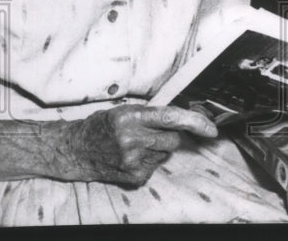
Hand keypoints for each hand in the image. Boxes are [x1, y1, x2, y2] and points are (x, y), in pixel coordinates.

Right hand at [57, 105, 216, 185]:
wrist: (76, 149)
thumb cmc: (103, 126)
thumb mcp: (124, 110)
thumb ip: (152, 113)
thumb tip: (185, 116)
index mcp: (131, 116)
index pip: (171, 117)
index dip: (195, 122)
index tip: (211, 129)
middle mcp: (133, 138)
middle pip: (173, 140)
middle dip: (168, 136)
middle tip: (149, 133)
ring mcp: (133, 160)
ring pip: (166, 154)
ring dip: (157, 149)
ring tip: (135, 145)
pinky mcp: (134, 176)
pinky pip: (156, 167)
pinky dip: (148, 162)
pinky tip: (130, 157)